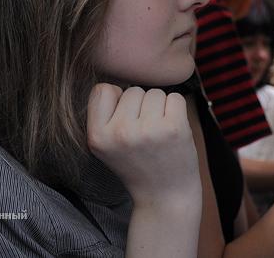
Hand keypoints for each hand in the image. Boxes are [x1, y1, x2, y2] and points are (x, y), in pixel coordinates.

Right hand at [87, 84, 200, 205]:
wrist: (165, 196)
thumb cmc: (137, 164)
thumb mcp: (106, 144)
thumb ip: (104, 113)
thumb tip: (117, 77)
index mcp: (97, 136)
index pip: (103, 89)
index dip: (117, 102)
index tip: (125, 122)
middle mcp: (120, 133)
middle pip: (133, 90)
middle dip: (141, 107)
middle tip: (145, 136)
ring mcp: (148, 130)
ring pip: (155, 92)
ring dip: (160, 109)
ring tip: (158, 135)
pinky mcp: (174, 128)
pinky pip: (175, 97)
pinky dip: (176, 110)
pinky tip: (172, 132)